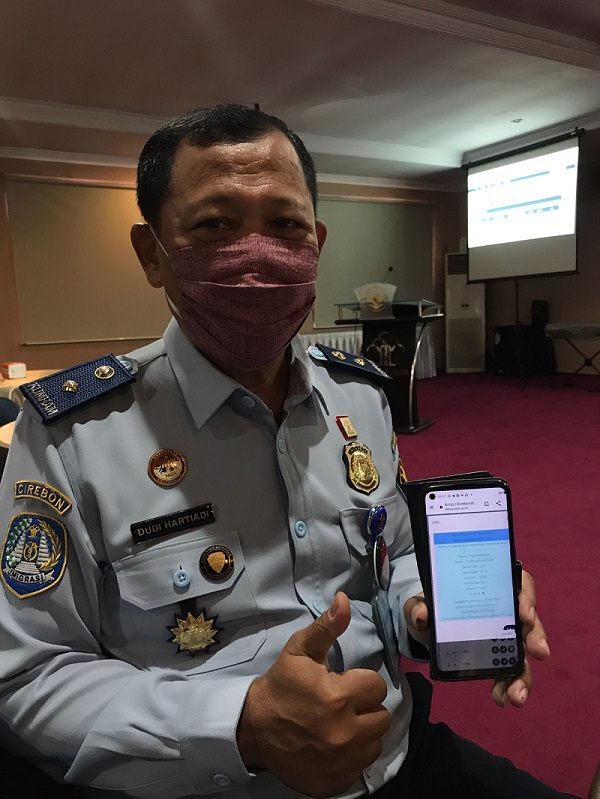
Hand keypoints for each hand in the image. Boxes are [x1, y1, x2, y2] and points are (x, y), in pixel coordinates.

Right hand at [237, 592, 390, 798]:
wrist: (253, 728)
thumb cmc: (281, 686)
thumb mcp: (300, 651)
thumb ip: (327, 627)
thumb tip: (343, 600)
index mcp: (339, 696)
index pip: (376, 686)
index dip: (361, 683)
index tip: (344, 684)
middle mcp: (345, 731)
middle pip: (381, 716)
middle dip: (365, 707)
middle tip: (343, 705)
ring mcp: (342, 761)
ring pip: (375, 743)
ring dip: (363, 732)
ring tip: (341, 724)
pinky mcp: (337, 782)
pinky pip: (361, 767)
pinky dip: (352, 757)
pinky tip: (335, 746)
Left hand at [403, 570, 550, 708]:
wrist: (427, 630)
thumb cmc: (432, 608)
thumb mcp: (421, 603)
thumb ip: (417, 606)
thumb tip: (420, 616)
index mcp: (493, 587)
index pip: (519, 583)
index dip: (526, 596)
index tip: (524, 613)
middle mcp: (506, 610)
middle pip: (530, 620)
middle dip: (536, 636)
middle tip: (538, 652)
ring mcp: (506, 636)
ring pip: (525, 652)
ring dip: (525, 674)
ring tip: (517, 694)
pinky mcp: (500, 658)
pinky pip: (512, 672)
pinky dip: (510, 685)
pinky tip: (503, 699)